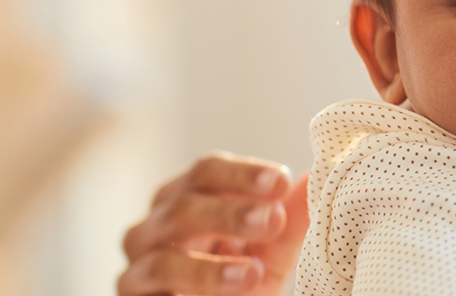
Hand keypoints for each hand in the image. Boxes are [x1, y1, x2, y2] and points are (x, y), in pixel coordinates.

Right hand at [118, 152, 308, 295]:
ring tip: (252, 273)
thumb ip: (289, 219)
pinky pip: (151, 294)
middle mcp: (156, 225)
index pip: (207, 171)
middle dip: (230, 213)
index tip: (280, 182)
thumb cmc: (238, 279)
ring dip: (209, 268)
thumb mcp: (270, 250)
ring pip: (163, 259)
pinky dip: (188, 294)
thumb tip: (316, 177)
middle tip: (273, 220)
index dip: (242, 174)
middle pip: (183, 206)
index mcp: (189, 197)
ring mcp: (139, 266)